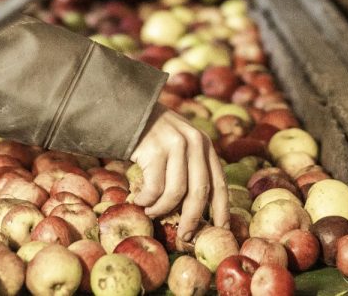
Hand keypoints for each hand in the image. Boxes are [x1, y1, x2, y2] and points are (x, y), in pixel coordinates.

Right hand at [129, 106, 229, 242]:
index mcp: (205, 144)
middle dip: (193, 219)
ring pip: (175, 193)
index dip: (221, 210)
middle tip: (185, 237)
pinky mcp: (155, 149)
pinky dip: (147, 200)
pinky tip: (139, 200)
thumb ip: (191, 168)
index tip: (220, 230)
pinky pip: (154, 188)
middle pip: (199, 192)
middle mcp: (195, 142)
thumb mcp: (180, 144)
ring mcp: (175, 145)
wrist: (126, 110)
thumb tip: (196, 212)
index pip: (219, 183)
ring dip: (162, 209)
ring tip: (152, 212)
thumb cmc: (152, 136)